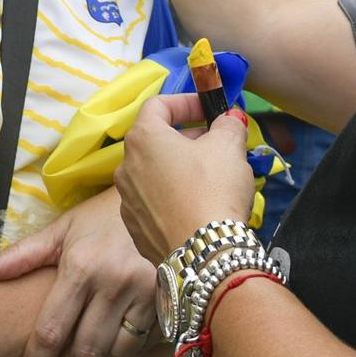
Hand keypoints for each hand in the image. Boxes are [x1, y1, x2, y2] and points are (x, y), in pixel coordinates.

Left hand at [0, 186, 155, 356]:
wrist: (155, 202)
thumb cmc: (100, 220)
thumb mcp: (60, 231)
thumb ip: (20, 257)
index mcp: (80, 266)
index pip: (51, 331)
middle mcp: (112, 282)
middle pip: (84, 351)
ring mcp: (143, 293)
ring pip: (114, 352)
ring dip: (97, 355)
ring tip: (87, 342)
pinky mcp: (166, 301)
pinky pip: (140, 342)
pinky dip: (124, 346)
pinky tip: (115, 332)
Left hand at [115, 92, 256, 263]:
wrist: (204, 254)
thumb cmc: (213, 190)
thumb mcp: (229, 147)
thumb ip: (229, 125)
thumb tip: (229, 119)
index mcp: (143, 138)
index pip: (158, 105)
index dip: (186, 102)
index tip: (210, 111)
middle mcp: (126, 166)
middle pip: (155, 140)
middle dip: (187, 137)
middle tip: (217, 144)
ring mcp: (127, 199)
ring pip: (154, 172)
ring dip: (179, 167)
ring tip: (211, 177)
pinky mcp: (135, 228)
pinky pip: (154, 201)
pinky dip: (172, 196)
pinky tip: (197, 206)